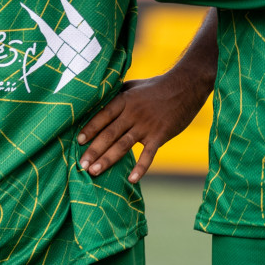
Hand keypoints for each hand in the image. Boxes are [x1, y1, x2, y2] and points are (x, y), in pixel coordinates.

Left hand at [76, 70, 213, 182]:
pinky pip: (149, 154)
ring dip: (108, 159)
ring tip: (94, 172)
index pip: (103, 116)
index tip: (78, 141)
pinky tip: (132, 179)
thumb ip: (117, 95)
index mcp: (125, 100)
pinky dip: (141, 167)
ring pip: (123, 145)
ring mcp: (147, 125)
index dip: (90, 128)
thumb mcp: (134, 85)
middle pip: (109, 134)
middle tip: (81, 165)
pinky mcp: (160, 135)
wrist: (186, 85)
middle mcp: (133, 113)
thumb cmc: (158, 86)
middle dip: (94, 150)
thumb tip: (98, 101)